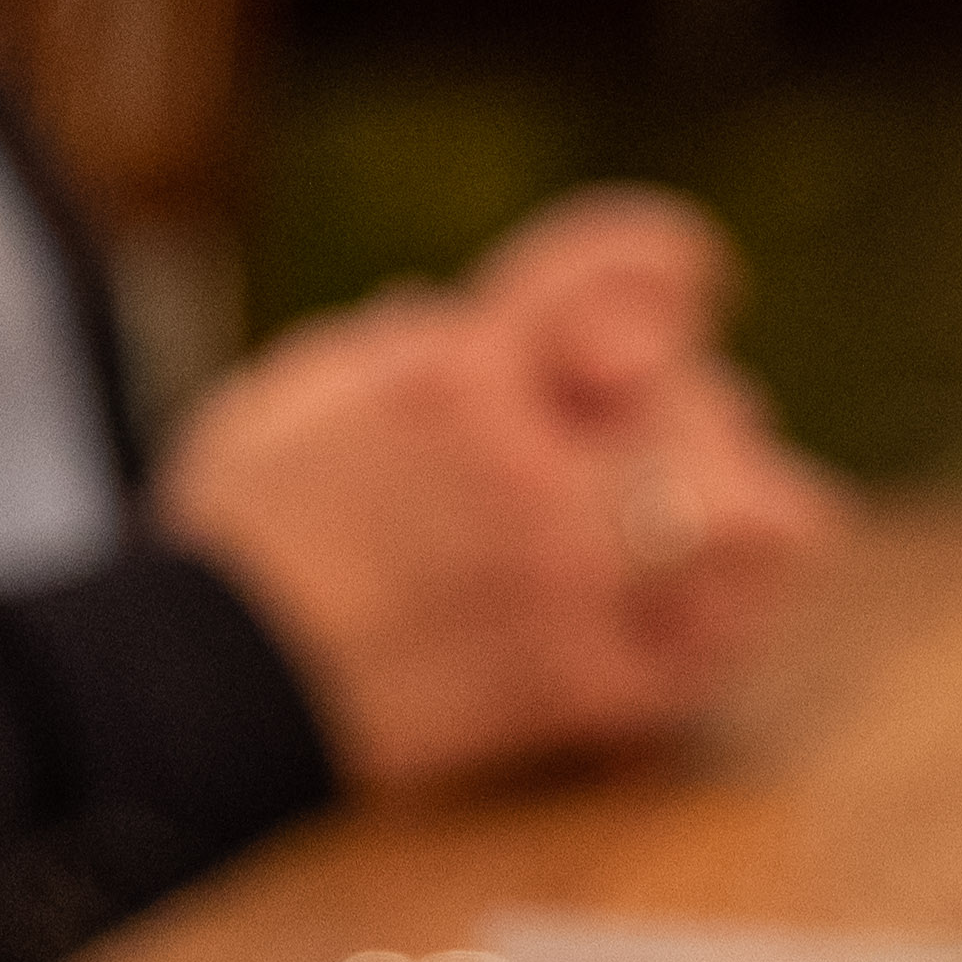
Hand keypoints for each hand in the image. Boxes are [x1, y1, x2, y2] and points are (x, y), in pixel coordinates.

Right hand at [154, 191, 843, 795]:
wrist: (196, 694)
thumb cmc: (237, 536)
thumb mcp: (308, 377)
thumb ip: (415, 339)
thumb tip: (462, 314)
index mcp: (464, 369)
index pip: (646, 267)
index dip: (675, 275)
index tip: (665, 309)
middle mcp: (537, 470)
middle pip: (709, 395)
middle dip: (674, 412)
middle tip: (617, 451)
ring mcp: (574, 586)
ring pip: (765, 513)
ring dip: (733, 505)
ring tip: (674, 524)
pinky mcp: (589, 692)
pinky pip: (728, 640)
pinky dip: (719, 615)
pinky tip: (669, 608)